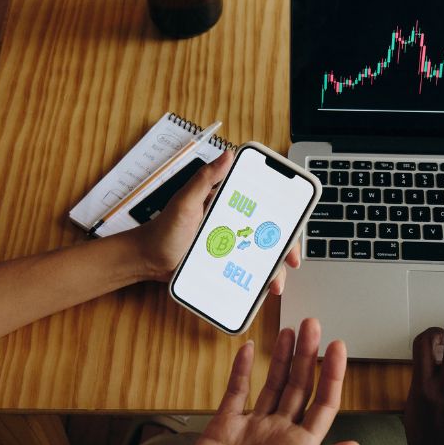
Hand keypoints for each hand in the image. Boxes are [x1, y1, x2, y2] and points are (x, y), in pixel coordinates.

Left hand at [133, 151, 301, 289]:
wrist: (148, 261)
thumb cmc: (163, 229)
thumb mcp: (184, 202)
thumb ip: (205, 179)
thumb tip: (228, 155)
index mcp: (228, 204)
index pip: (264, 203)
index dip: (284, 211)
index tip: (296, 220)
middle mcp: (234, 223)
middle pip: (270, 232)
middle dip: (286, 246)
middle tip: (291, 260)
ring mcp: (232, 246)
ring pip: (262, 255)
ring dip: (274, 268)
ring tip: (275, 283)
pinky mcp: (226, 265)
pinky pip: (248, 271)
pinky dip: (259, 279)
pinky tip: (263, 289)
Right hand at [174, 319, 360, 444]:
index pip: (323, 404)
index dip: (332, 374)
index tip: (338, 347)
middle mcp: (279, 433)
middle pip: (299, 386)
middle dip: (307, 354)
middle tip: (312, 325)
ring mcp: (252, 428)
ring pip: (272, 383)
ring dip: (281, 356)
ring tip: (290, 330)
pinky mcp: (225, 426)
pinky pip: (236, 391)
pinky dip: (242, 369)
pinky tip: (249, 350)